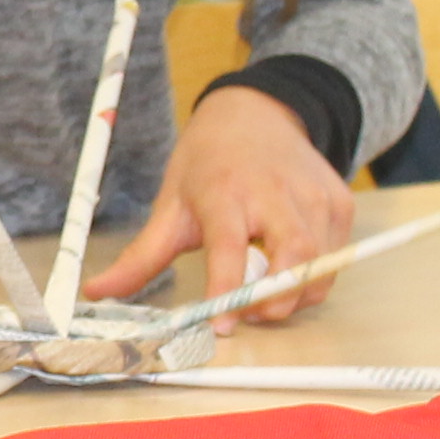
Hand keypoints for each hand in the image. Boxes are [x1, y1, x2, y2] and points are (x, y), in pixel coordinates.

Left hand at [82, 86, 353, 330]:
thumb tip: (98, 292)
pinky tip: (286, 268)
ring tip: (262, 292)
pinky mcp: (340, 203)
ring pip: (320, 267)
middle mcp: (276, 193)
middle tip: (247, 316)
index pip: (229, 248)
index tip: (220, 325)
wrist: (258, 113)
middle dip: (274, 301)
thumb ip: (141, 256)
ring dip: (293, 295)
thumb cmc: (210, 162)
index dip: (228, 290)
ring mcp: (315, 197)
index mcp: (226, 192)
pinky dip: (313, 277)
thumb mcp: (170, 203)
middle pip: (293, 260)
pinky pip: (335, 258)